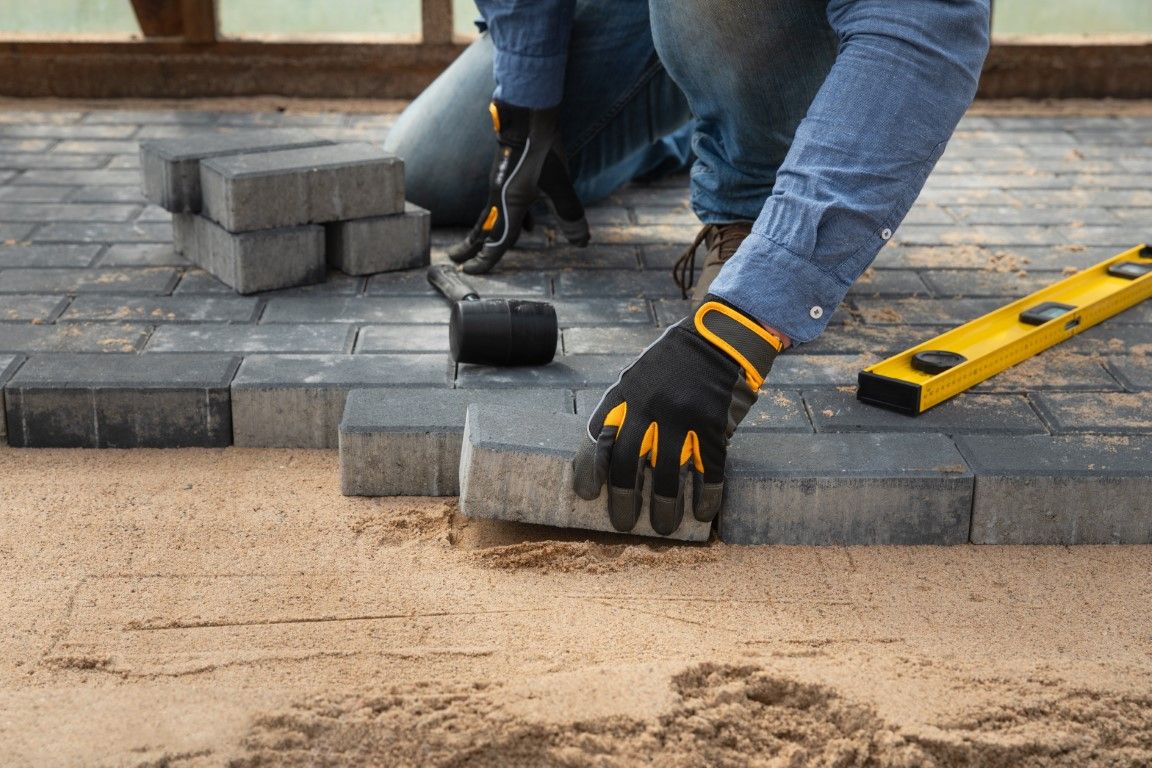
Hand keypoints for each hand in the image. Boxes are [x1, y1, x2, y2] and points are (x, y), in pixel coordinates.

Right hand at [448, 100, 589, 274]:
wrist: (527, 116)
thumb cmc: (542, 150)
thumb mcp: (560, 185)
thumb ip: (570, 214)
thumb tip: (581, 242)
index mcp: (509, 206)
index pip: (496, 241)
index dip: (486, 260)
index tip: (472, 273)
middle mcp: (499, 198)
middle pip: (481, 230)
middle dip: (469, 248)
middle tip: (455, 261)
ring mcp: (500, 186)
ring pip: (491, 217)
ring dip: (486, 235)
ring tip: (485, 248)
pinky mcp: (507, 177)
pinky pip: (504, 205)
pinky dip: (511, 220)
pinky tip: (529, 224)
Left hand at [573, 297, 781, 534]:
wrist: (721, 337)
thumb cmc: (676, 362)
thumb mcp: (640, 375)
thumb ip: (626, 408)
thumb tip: (610, 453)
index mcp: (626, 393)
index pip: (599, 437)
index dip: (590, 469)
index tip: (587, 494)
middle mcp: (649, 406)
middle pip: (629, 463)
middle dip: (623, 499)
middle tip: (622, 524)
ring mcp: (683, 417)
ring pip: (667, 474)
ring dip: (664, 506)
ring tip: (662, 528)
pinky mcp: (714, 425)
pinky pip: (708, 469)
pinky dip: (706, 495)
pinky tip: (703, 512)